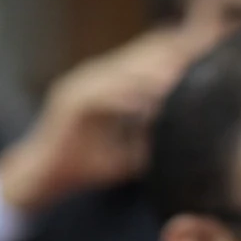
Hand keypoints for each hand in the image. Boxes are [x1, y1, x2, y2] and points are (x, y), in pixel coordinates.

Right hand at [0, 29, 200, 212]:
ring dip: (148, 77)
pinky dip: (125, 98)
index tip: (198, 67)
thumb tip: (178, 147)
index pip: (139, 64)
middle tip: (195, 67)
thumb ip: (148, 144)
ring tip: (177, 82)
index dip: (167, 62)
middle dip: (164, 62)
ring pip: (119, 74)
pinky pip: (102, 96)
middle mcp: (90, 80)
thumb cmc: (82, 167)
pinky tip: (148, 104)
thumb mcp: (124, 155)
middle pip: (132, 61)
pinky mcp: (69, 103)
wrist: (42, 179)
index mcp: (103, 86)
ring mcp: (78, 88)